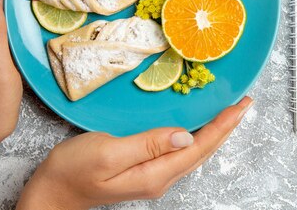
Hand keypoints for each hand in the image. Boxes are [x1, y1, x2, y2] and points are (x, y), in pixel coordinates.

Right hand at [17, 96, 252, 209]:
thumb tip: (186, 135)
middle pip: (202, 150)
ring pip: (194, 151)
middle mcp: (160, 178)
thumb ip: (148, 144)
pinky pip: (181, 151)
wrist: (52, 193)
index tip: (241, 106)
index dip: (223, 126)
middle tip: (244, 104)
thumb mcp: (109, 153)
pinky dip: (197, 135)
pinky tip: (199, 126)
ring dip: (214, 131)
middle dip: (226, 127)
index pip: (199, 147)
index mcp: (155, 174)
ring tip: (230, 113)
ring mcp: (154, 176)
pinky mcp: (145, 170)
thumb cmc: (73, 171)